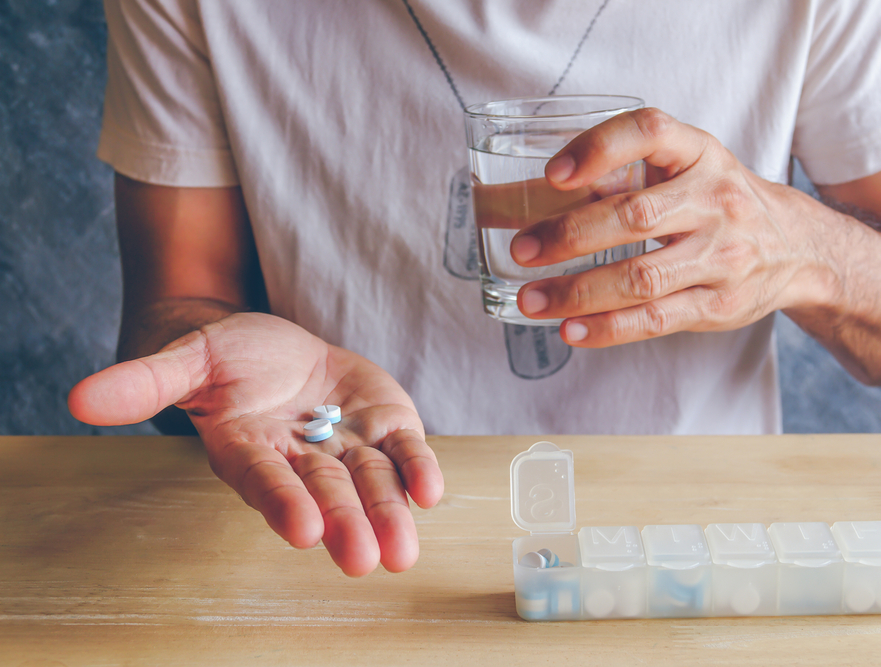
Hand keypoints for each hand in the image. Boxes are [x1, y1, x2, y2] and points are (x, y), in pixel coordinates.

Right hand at [68, 312, 443, 576]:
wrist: (277, 349)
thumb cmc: (227, 358)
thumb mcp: (186, 358)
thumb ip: (145, 382)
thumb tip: (79, 399)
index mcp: (250, 449)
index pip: (265, 479)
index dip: (282, 501)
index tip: (300, 529)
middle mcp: (301, 458)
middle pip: (326, 492)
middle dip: (344, 522)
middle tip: (362, 558)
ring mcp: (347, 443)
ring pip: (370, 482)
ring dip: (388, 513)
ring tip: (401, 551)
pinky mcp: (383, 424)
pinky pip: (403, 450)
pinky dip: (417, 469)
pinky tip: (431, 492)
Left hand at [509, 108, 821, 346]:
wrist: (797, 248)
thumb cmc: (715, 201)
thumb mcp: (684, 169)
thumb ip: (618, 176)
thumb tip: (514, 198)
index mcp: (700, 153)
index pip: (649, 132)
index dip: (598, 148)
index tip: (552, 174)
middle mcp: (715, 199)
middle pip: (634, 216)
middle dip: (569, 234)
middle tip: (522, 249)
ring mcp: (721, 256)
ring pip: (641, 277)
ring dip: (577, 291)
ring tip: (530, 299)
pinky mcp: (719, 305)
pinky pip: (657, 320)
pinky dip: (608, 328)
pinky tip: (570, 330)